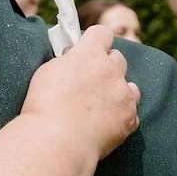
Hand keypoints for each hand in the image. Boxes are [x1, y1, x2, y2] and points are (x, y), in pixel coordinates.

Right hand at [22, 25, 140, 159]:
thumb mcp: (47, 72)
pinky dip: (121, 115)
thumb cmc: (44, 106)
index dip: (95, 40)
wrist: (56, 142)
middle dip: (106, 66)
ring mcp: (123, 95)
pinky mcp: (129, 119)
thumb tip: (73, 58)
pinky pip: (132, 112)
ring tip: (100, 105)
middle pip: (118, 58)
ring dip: (118, 90)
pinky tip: (104, 123)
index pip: (102, 33)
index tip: (87, 49)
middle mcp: (112, 71)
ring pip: (130, 85)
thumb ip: (66, 61)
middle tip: (89, 81)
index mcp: (90, 54)